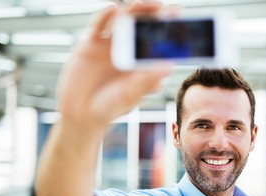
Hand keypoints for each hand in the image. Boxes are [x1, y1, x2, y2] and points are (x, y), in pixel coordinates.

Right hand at [56, 1, 171, 132]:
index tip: (184, 25)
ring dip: (137, 10)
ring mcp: (108, 46)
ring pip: (123, 21)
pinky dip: (105, 16)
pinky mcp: (90, 45)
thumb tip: (169, 67)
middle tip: (174, 10)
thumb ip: (147, 81)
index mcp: (139, 64)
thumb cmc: (109, 108)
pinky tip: (113, 8)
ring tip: (151, 4)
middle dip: (157, 17)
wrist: (81, 115)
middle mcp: (126, 52)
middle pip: (143, 27)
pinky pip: (98, 26)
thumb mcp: (130, 95)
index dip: (169, 34)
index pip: (157, 43)